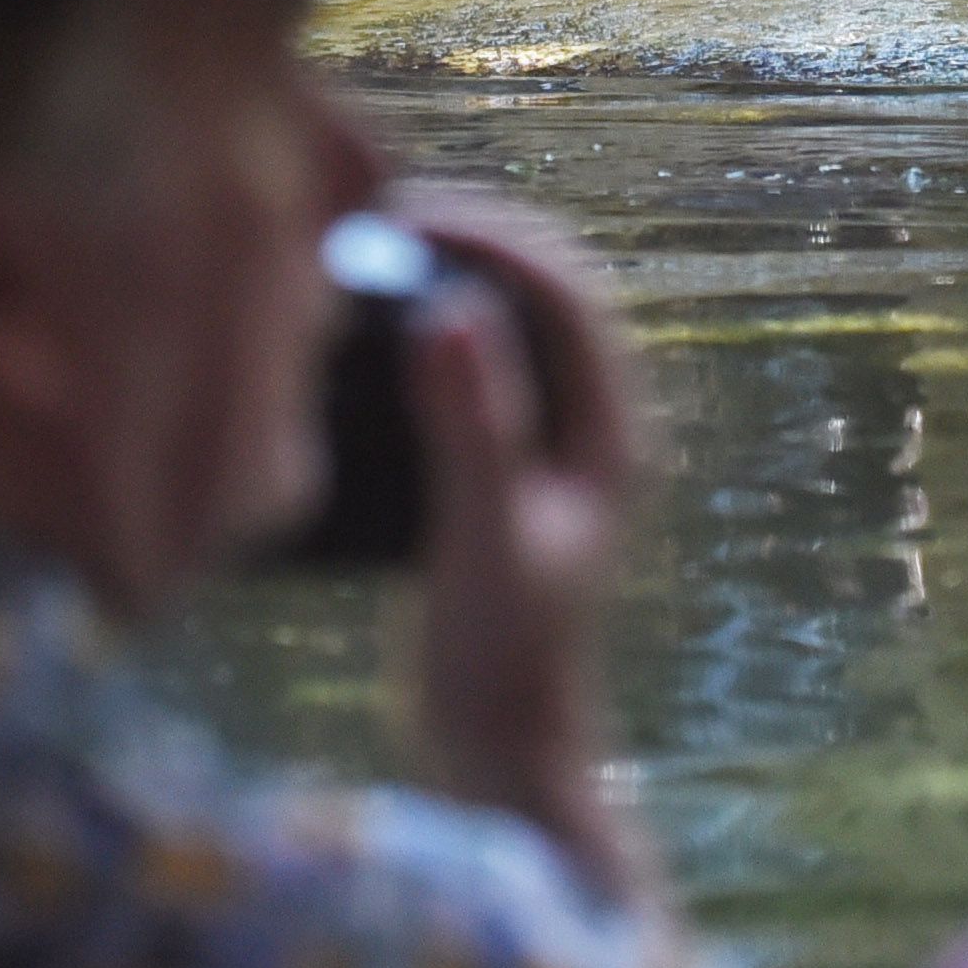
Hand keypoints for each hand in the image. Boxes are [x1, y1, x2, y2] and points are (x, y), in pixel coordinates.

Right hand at [387, 188, 652, 900]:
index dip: (492, 235)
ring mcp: (547, 451)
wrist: (499, 751)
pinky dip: (418, 338)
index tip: (404, 216)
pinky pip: (466, 372)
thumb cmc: (501, 659)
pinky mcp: (499, 475)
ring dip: (438, 284)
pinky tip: (354, 343)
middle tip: (367, 226)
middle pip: (534, 293)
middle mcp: (591, 428)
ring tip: (356, 264)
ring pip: (498, 328)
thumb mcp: (480, 538)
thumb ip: (473, 430)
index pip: (564, 288)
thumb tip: (450, 315)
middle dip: (461, 245)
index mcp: (613, 430)